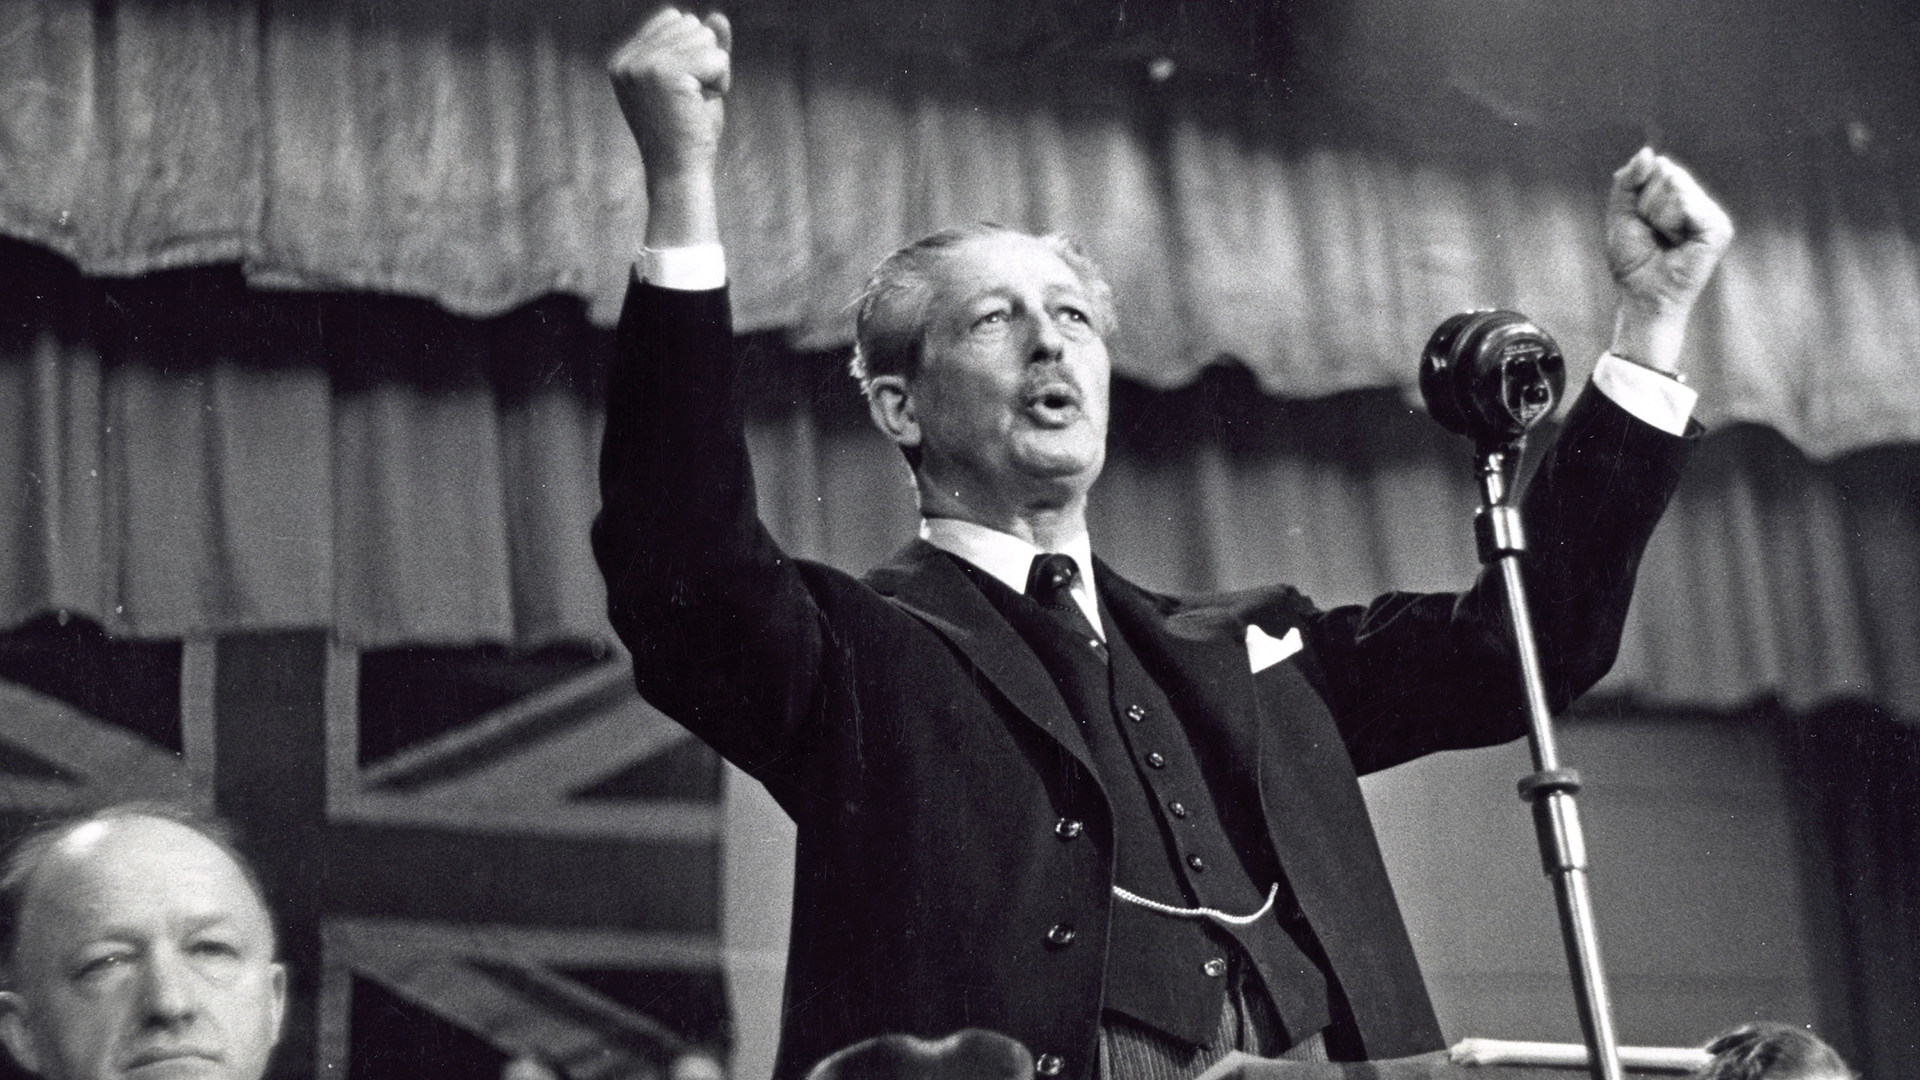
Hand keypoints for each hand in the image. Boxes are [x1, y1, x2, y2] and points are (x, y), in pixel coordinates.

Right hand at [608, 7, 730, 246]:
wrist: (680, 173)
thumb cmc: (688, 133)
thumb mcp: (697, 83)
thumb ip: (705, 49)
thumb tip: (718, 17)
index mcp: (624, 60)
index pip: (674, 18)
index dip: (693, 52)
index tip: (682, 89)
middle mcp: (628, 59)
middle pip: (690, 24)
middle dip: (705, 61)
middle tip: (691, 100)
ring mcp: (643, 64)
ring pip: (706, 38)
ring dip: (714, 72)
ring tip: (695, 103)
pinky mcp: (665, 72)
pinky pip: (718, 58)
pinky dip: (721, 82)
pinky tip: (702, 105)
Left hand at [1605, 147, 1733, 373]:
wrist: (1640, 295)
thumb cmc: (1632, 261)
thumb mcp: (1621, 213)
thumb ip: (1628, 181)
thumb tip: (1648, 152)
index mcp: (1680, 197)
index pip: (1658, 168)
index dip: (1639, 193)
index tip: (1641, 221)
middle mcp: (1699, 202)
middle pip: (1668, 173)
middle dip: (1647, 204)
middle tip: (1653, 233)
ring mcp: (1711, 215)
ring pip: (1676, 187)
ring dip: (1657, 215)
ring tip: (1664, 240)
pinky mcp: (1718, 229)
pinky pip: (1688, 204)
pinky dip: (1671, 223)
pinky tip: (1675, 243)